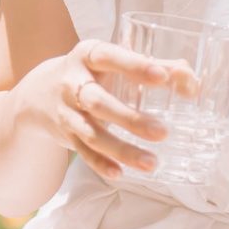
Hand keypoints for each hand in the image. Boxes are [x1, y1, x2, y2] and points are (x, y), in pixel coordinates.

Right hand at [8, 39, 198, 180]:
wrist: (39, 92)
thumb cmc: (92, 72)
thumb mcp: (113, 60)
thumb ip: (152, 66)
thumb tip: (190, 79)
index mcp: (87, 55)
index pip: (110, 57)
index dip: (135, 66)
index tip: (162, 77)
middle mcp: (72, 82)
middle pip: (98, 102)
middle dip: (129, 118)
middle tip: (163, 132)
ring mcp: (66, 111)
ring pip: (92, 133)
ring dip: (121, 150)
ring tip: (151, 163)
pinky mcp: (65, 135)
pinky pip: (82, 152)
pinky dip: (99, 164)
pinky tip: (120, 174)